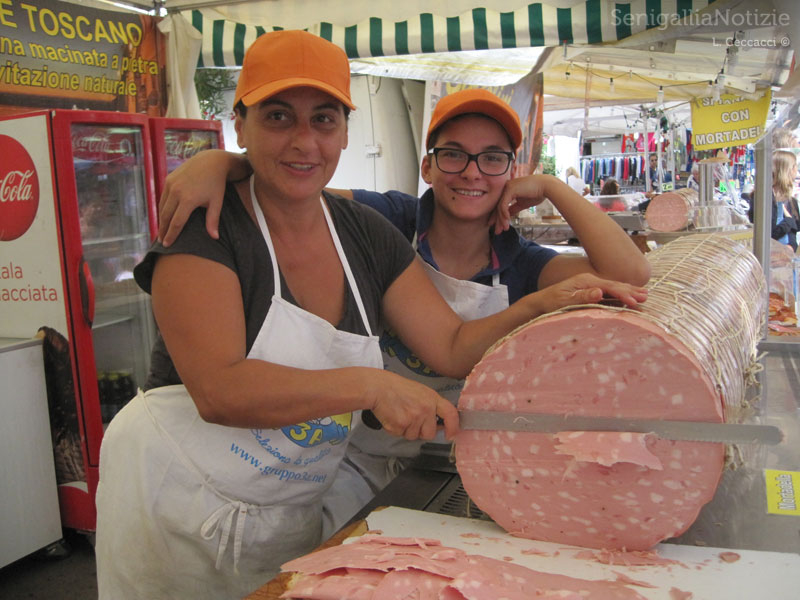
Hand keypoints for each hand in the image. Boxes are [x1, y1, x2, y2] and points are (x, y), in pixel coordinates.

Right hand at [157, 149, 231, 245]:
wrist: (211, 162)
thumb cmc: (216, 184)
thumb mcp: (216, 202)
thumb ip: (213, 220)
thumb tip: (215, 238)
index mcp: (188, 199)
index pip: (177, 222)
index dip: (172, 235)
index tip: (168, 245)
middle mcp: (176, 191)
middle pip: (166, 216)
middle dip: (163, 230)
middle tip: (162, 242)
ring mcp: (171, 184)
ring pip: (162, 207)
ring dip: (161, 220)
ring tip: (161, 232)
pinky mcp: (169, 179)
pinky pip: (163, 197)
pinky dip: (162, 208)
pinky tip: (163, 217)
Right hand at [367, 371, 458, 440]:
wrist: (378, 388)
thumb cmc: (396, 388)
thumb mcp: (420, 391)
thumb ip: (432, 406)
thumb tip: (440, 424)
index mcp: (432, 398)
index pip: (451, 414)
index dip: (453, 427)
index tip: (451, 435)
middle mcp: (425, 409)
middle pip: (430, 434)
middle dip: (421, 431)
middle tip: (411, 418)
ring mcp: (413, 418)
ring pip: (414, 436)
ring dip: (407, 430)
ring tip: (400, 414)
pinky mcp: (400, 426)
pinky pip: (401, 435)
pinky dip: (396, 429)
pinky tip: (393, 417)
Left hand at [489, 174, 552, 233]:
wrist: (546, 186)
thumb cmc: (537, 193)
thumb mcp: (522, 204)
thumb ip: (514, 209)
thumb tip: (507, 216)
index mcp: (509, 189)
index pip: (501, 205)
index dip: (498, 217)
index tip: (498, 226)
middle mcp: (506, 187)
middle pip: (498, 206)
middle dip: (498, 220)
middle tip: (497, 231)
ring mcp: (507, 187)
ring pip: (500, 206)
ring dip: (502, 219)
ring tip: (504, 229)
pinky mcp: (510, 189)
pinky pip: (504, 204)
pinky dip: (504, 214)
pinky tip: (506, 221)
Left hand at [534, 272, 648, 312]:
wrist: (541, 302)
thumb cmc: (550, 302)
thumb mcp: (564, 300)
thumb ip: (582, 296)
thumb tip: (599, 292)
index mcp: (586, 281)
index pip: (609, 287)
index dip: (622, 294)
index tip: (633, 302)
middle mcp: (590, 281)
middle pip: (614, 285)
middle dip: (630, 291)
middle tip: (646, 297)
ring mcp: (591, 286)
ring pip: (613, 288)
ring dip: (629, 292)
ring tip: (644, 295)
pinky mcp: (591, 292)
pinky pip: (609, 294)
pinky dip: (621, 296)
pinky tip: (630, 298)